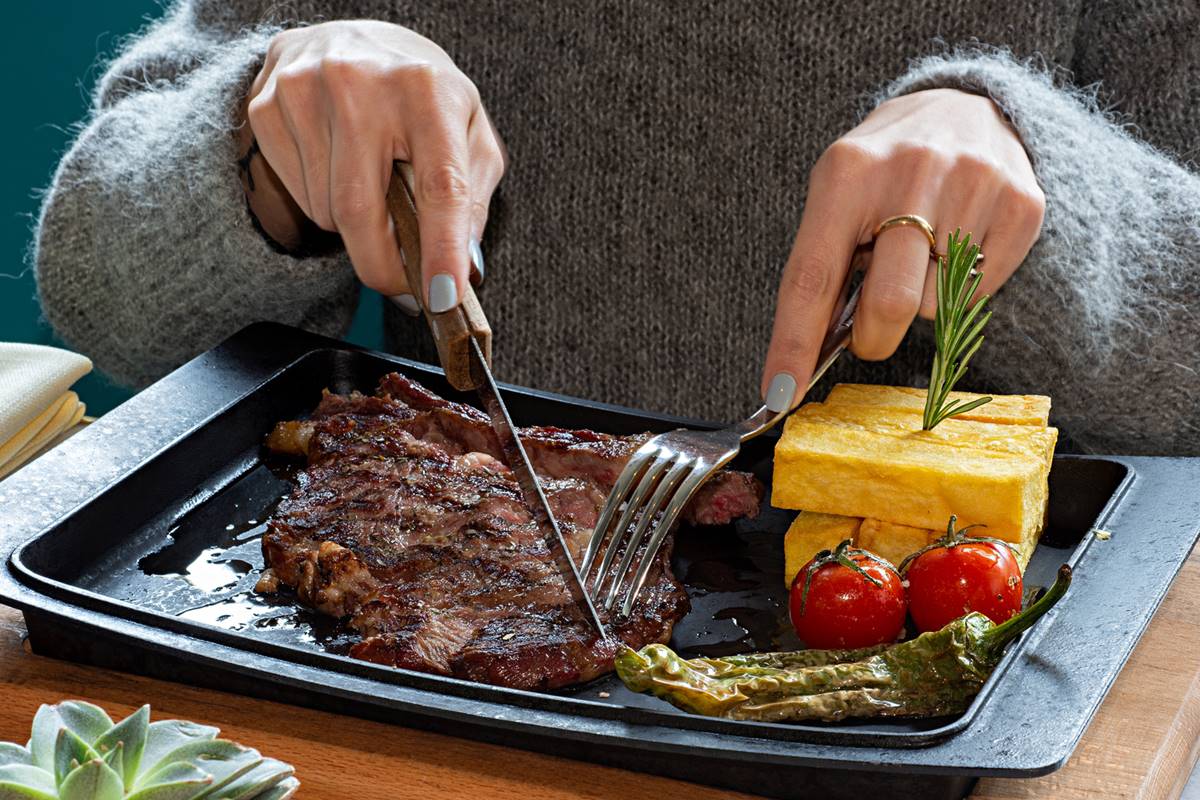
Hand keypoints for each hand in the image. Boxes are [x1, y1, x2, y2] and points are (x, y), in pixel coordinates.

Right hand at [235, 20, 505, 311]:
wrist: (351, 38)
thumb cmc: (420, 93)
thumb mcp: (468, 131)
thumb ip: (473, 197)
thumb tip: (463, 266)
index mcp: (426, 91)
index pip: (439, 185)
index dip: (441, 249)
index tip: (443, 297)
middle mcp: (360, 84)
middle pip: (361, 212)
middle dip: (382, 266)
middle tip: (402, 284)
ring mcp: (304, 92)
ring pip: (325, 211)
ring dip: (353, 224)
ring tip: (372, 182)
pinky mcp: (266, 107)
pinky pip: (296, 195)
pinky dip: (321, 201)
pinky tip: (337, 164)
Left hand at [760, 88, 1044, 411]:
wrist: (965, 106)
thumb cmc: (884, 170)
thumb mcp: (838, 197)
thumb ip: (824, 267)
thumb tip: (804, 358)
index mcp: (848, 172)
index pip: (813, 275)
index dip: (794, 342)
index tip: (780, 392)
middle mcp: (912, 172)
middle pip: (890, 305)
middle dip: (873, 339)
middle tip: (870, 332)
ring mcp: (974, 185)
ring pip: (936, 307)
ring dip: (920, 303)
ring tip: (920, 256)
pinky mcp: (1022, 204)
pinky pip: (980, 294)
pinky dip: (960, 290)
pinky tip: (956, 246)